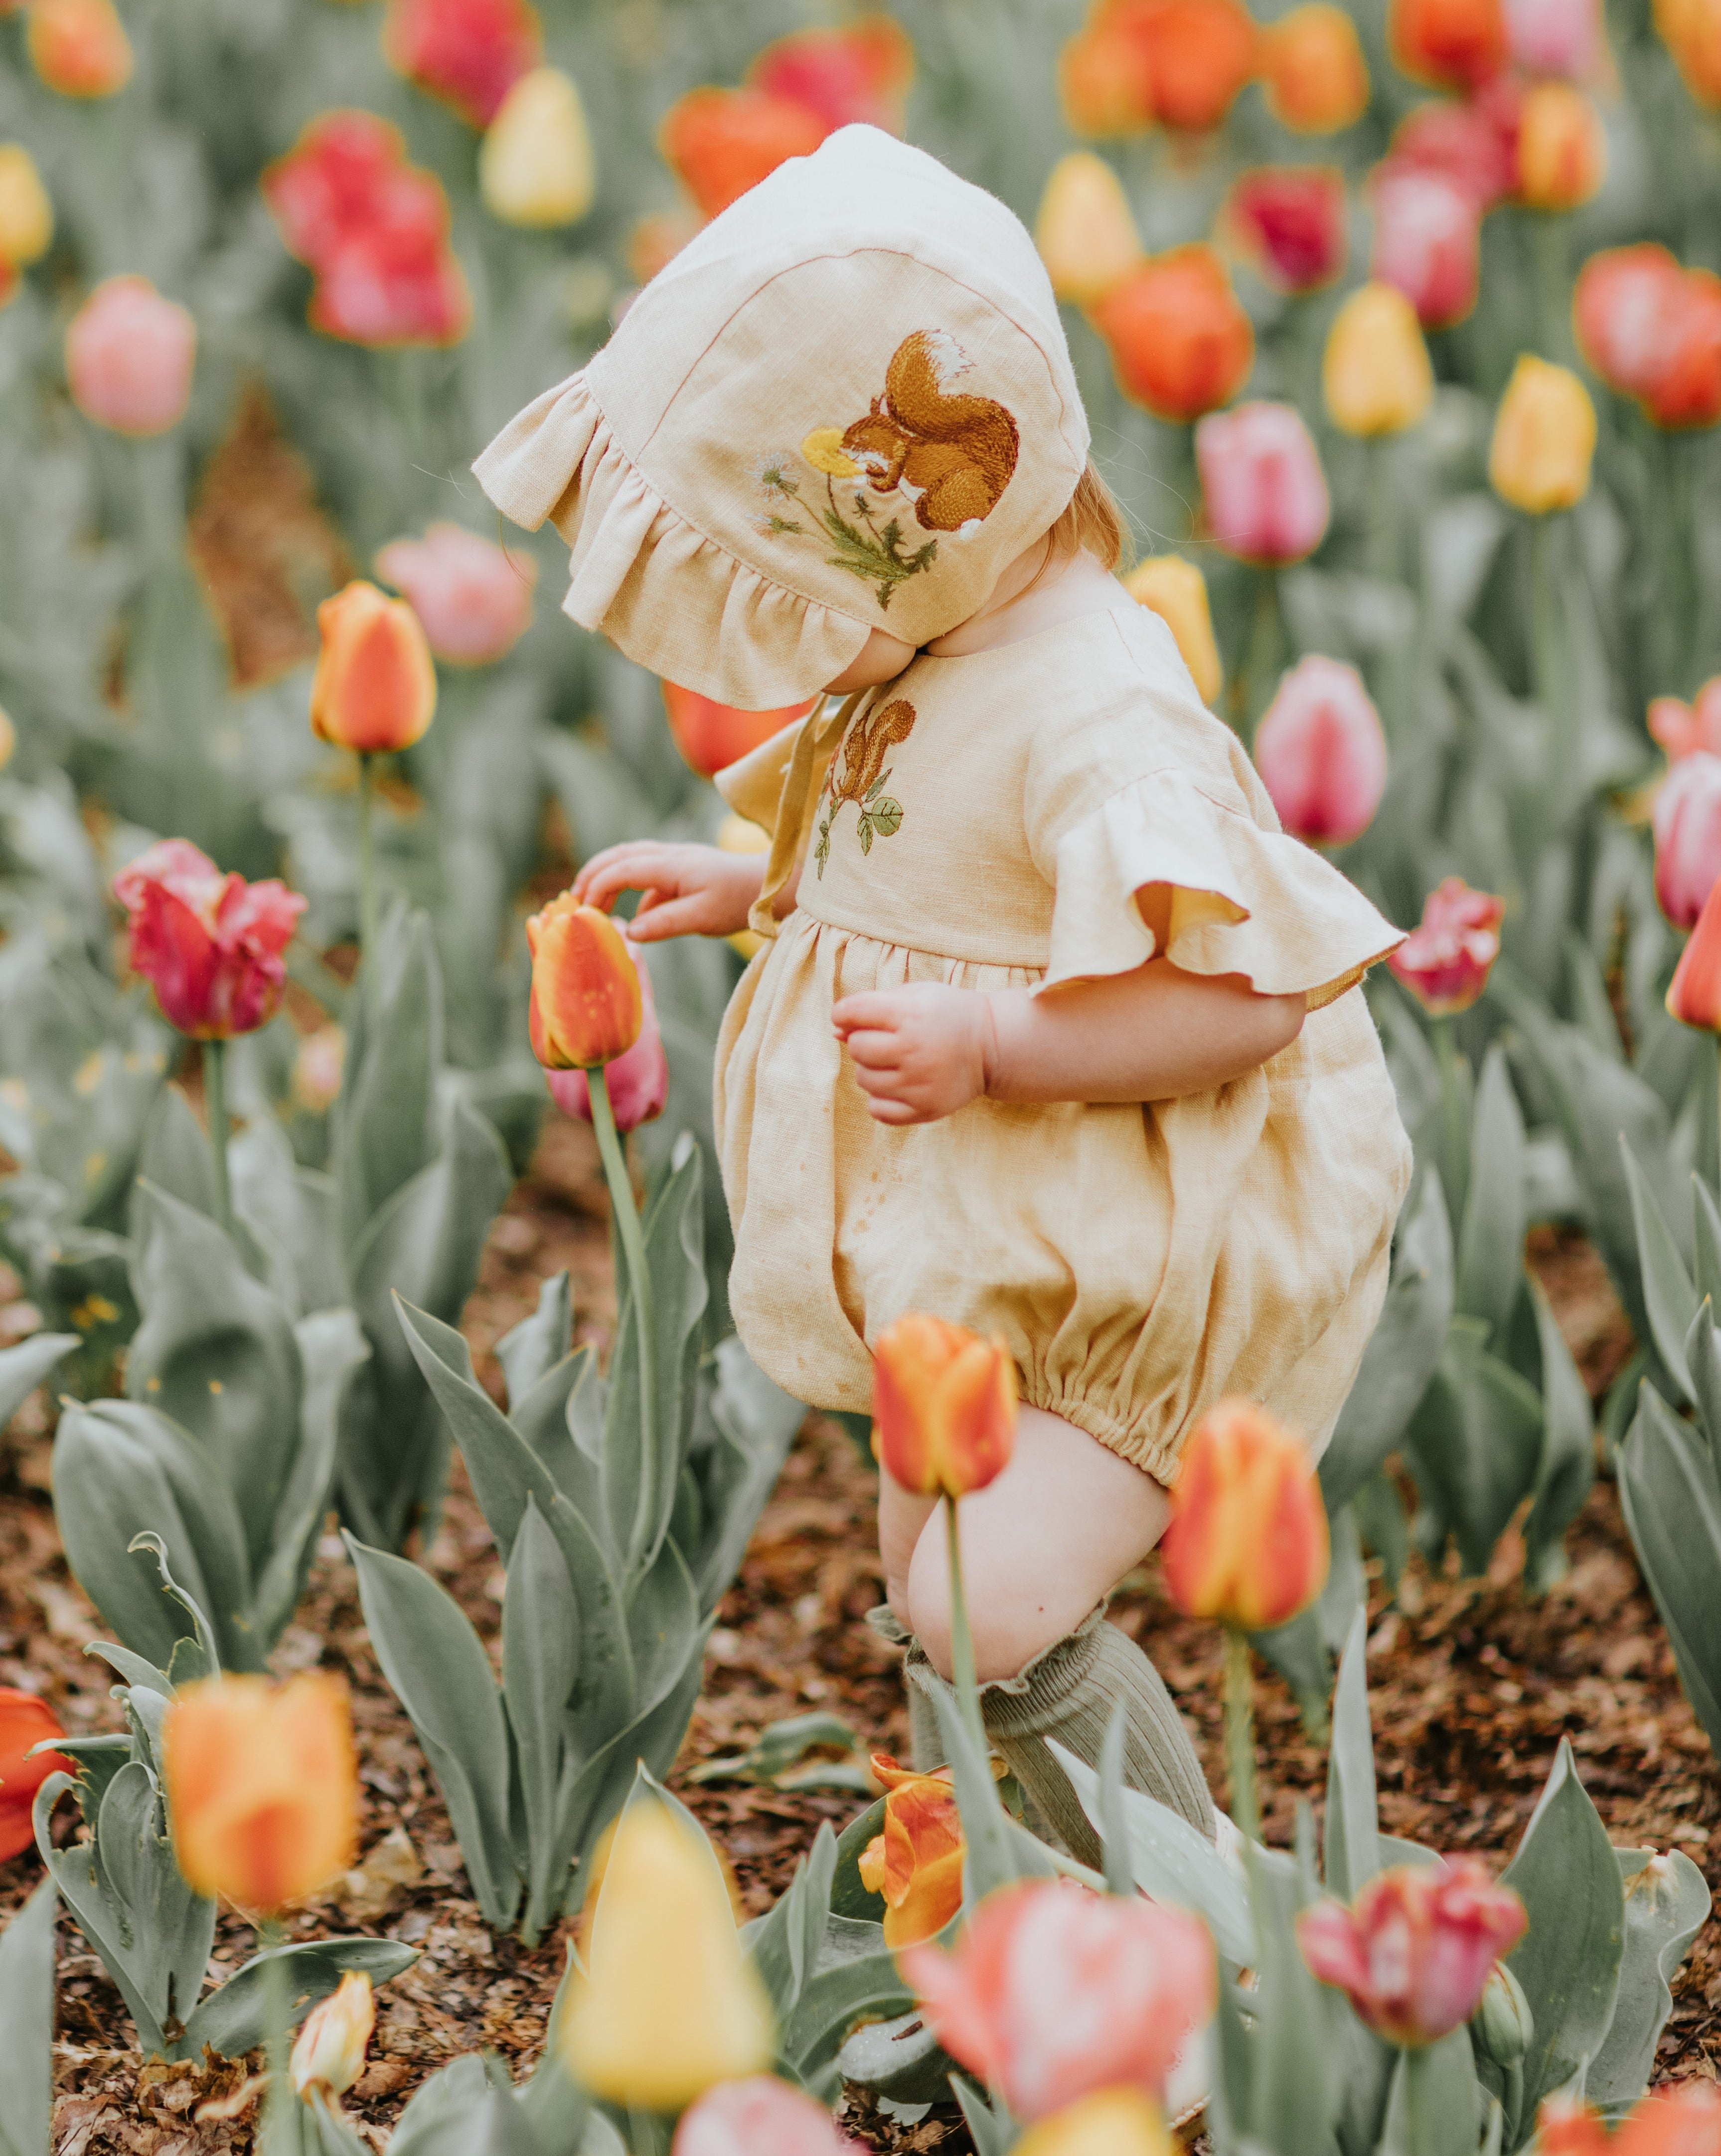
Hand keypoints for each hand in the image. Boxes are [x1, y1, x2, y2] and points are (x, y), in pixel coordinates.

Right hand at [570, 841, 764, 941]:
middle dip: (593, 875)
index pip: (622, 870)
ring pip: (630, 859)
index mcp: (672, 865)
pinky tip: (635, 917)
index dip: (598, 887)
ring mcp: (677, 860)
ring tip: (591, 901)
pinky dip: (631, 888)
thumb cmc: (739, 901)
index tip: (585, 913)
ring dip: (607, 875)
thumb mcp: (703, 918)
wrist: (772, 887)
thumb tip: (630, 932)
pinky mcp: (683, 871)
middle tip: (575, 901)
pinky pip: (647, 873)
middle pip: (619, 856)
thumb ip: (665, 923)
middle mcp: (670, 856)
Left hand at [831, 983, 994, 1125]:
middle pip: (856, 1048)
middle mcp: (914, 1050)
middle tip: (886, 1040)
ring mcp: (920, 1084)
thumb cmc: (946, 1015)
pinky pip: (877, 1110)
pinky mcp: (925, 1109)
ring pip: (864, 1080)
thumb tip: (836, 1032)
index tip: (850, 1016)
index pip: (852, 1012)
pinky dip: (881, 1098)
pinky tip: (900, 1084)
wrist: (992, 1046)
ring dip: (872, 1069)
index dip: (843, 1013)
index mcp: (911, 1014)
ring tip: (897, 1062)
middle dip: (863, 1041)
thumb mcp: (915, 996)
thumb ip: (873, 1006)